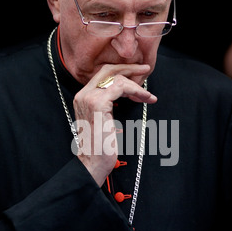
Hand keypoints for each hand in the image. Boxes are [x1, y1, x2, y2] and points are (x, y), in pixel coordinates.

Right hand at [73, 64, 156, 186]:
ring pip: (117, 79)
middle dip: (129, 68)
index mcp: (83, 98)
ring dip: (137, 85)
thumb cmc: (101, 148)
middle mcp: (83, 95)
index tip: (137, 76)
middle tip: (145, 69)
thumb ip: (109, 108)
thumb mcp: (105, 122)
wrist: (93, 163)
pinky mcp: (98, 103)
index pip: (102, 76)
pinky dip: (136, 90)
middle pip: (108, 70)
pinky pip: (121, 87)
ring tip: (149, 96)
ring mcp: (89, 98)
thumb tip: (126, 97)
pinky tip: (145, 98)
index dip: (121, 72)